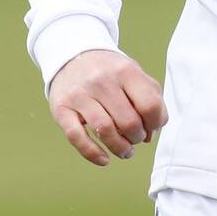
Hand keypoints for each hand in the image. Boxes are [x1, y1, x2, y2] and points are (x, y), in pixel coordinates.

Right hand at [48, 49, 167, 167]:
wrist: (72, 56)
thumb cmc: (110, 72)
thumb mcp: (135, 74)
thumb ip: (152, 100)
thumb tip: (151, 134)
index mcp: (126, 71)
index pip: (150, 105)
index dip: (155, 123)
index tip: (150, 127)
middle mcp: (102, 81)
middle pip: (129, 122)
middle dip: (137, 138)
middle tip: (135, 138)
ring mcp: (79, 95)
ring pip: (104, 131)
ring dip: (120, 148)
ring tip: (125, 151)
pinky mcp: (61, 109)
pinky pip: (77, 137)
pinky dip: (92, 153)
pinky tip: (104, 159)